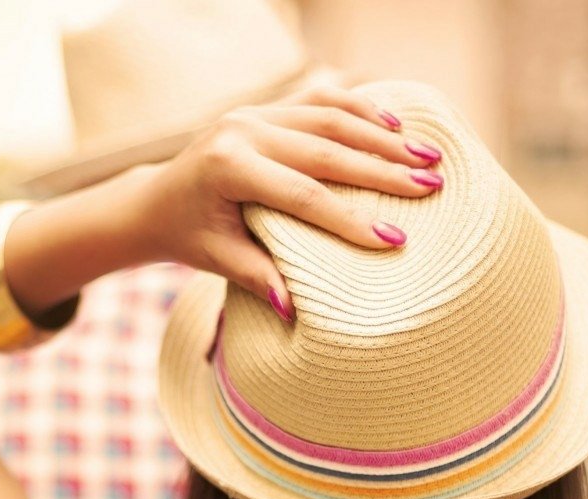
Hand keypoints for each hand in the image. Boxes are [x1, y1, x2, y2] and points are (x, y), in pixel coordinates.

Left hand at [128, 84, 443, 318]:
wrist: (155, 200)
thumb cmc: (188, 236)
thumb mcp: (216, 258)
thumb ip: (255, 276)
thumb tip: (294, 310)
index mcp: (228, 167)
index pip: (302, 195)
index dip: (350, 219)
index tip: (395, 240)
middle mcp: (241, 130)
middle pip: (326, 149)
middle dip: (384, 169)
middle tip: (433, 186)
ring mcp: (254, 112)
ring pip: (330, 116)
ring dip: (382, 135)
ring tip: (428, 155)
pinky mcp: (264, 107)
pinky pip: (320, 100)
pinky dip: (359, 109)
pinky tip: (396, 124)